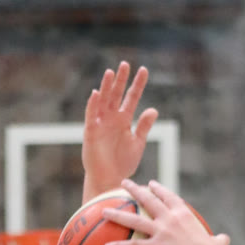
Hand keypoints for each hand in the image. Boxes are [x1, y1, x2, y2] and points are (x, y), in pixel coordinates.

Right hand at [83, 62, 157, 198]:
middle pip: (117, 94)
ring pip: (103, 101)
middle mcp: (112, 118)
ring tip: (111, 72)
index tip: (144, 70)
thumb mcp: (137, 143)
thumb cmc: (122, 164)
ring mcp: (100, 123)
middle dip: (121, 80)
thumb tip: (153, 109)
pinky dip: (93, 104)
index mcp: (124, 120)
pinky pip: (91, 115)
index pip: (132, 97)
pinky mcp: (91, 132)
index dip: (137, 84)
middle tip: (125, 64)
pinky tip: (97, 93)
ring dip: (106, 87)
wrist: (109, 180)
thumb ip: (144, 126)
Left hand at [104, 178, 229, 244]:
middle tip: (124, 184)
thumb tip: (224, 240)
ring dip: (118, 214)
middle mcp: (171, 219)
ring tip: (104, 210)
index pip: (169, 197)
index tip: (150, 184)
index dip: (158, 189)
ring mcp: (163, 232)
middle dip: (134, 190)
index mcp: (184, 215)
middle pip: (148, 200)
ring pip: (135, 219)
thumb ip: (218, 240)